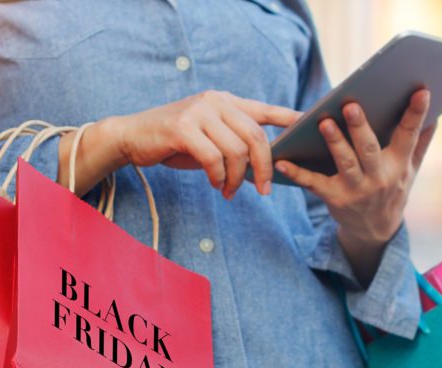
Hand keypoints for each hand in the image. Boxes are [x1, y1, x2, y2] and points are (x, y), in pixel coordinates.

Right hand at [59, 90, 300, 197]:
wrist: (132, 136)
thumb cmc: (174, 142)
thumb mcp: (209, 139)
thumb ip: (234, 145)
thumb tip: (263, 170)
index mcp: (225, 102)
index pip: (264, 110)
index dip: (288, 118)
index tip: (309, 126)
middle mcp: (215, 102)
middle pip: (256, 137)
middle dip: (264, 168)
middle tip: (263, 190)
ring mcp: (199, 112)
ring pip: (236, 150)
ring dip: (236, 178)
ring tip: (228, 191)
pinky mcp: (183, 128)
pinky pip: (213, 158)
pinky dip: (218, 177)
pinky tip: (216, 184)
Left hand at [275, 89, 434, 285]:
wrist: (376, 230)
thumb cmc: (392, 188)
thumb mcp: (410, 169)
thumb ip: (420, 141)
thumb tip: (435, 112)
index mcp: (399, 165)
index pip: (409, 135)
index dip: (416, 114)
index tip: (422, 91)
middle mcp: (380, 178)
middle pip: (369, 149)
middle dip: (360, 127)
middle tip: (350, 105)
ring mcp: (357, 190)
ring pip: (344, 163)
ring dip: (334, 143)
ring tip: (323, 122)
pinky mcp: (335, 199)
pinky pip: (314, 184)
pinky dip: (297, 173)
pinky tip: (283, 161)